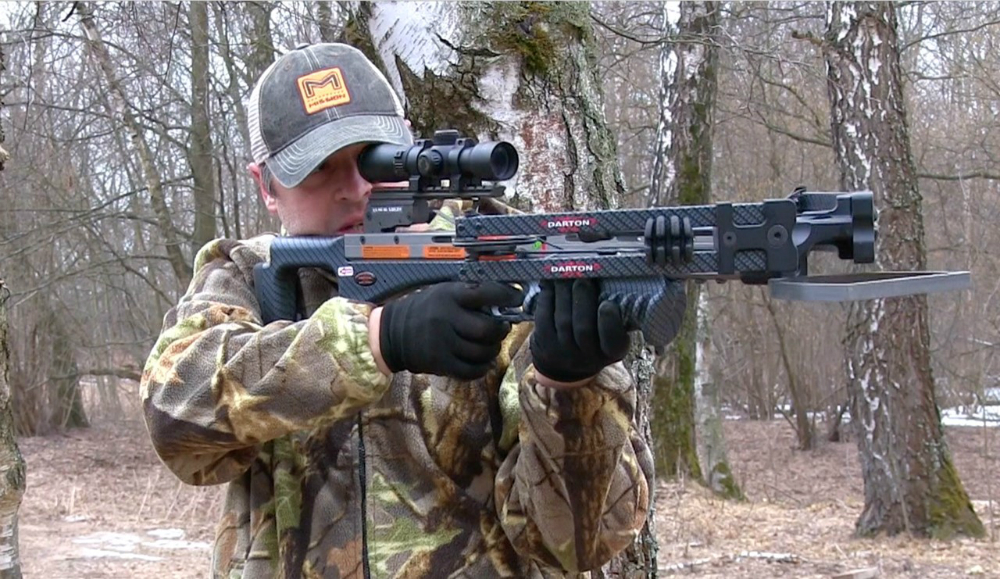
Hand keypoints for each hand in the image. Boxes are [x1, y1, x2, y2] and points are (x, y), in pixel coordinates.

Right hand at [374, 281, 523, 379]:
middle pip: (488, 328)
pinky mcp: (440, 363)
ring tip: (491, 345)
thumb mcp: (443, 293)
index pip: (486, 293)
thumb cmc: (424, 310)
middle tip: (502, 328)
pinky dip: (482, 368)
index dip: (507, 296)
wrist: (391, 334)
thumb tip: (504, 302)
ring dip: (493, 349)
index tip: (517, 299)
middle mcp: (447, 318)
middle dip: (501, 329)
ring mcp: (443, 343)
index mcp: (449, 296)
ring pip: (483, 351)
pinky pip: (471, 370)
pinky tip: (482, 362)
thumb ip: (469, 297)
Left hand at [530, 279, 629, 385]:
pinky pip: (544, 317)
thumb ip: (612, 311)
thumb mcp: (609, 332)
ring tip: (565, 275)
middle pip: (583, 328)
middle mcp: (587, 358)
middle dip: (582, 297)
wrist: (563, 366)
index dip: (610, 321)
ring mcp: (563, 353)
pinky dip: (547, 297)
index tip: (608, 303)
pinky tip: (550, 284)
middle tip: (583, 278)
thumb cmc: (593, 337)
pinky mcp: (543, 344)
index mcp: (611, 351)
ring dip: (564, 292)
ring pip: (563, 319)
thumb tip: (602, 278)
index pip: (613, 340)